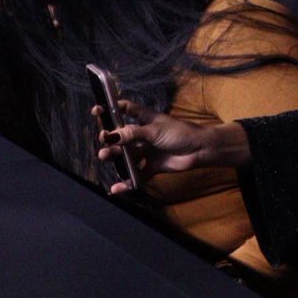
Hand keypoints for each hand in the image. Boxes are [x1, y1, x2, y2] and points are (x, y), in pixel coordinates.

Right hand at [95, 99, 245, 192]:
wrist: (200, 150)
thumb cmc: (180, 133)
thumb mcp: (154, 130)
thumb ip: (133, 133)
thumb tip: (111, 136)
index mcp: (145, 119)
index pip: (125, 110)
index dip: (111, 109)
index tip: (96, 111)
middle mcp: (143, 135)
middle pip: (121, 137)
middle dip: (109, 138)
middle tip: (103, 140)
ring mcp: (147, 151)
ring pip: (125, 155)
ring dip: (114, 157)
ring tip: (106, 156)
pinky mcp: (151, 166)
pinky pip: (136, 174)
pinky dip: (126, 182)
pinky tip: (116, 187)